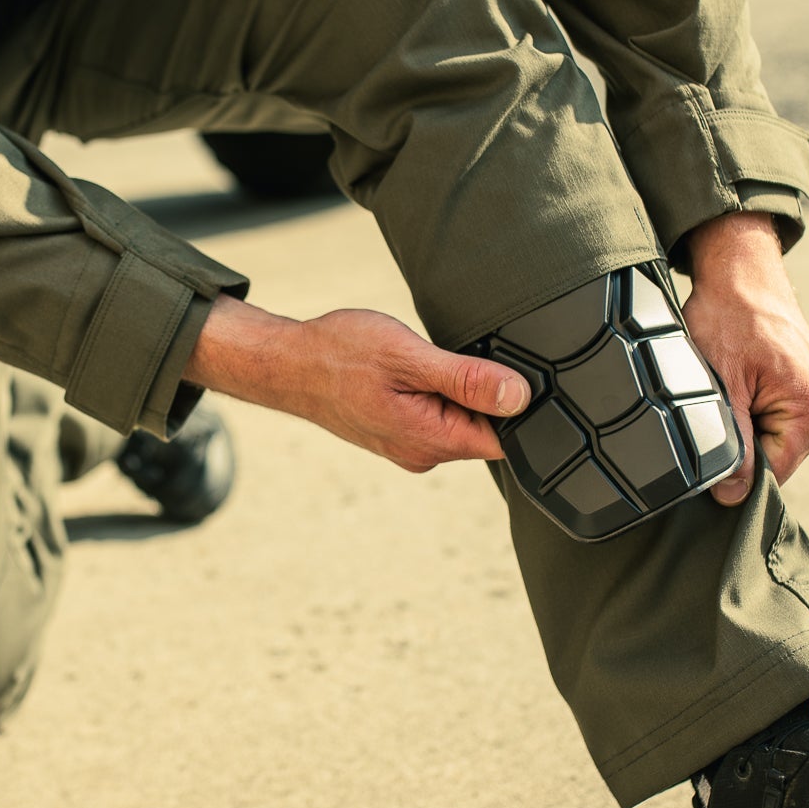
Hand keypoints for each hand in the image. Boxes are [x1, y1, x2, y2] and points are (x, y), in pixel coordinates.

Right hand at [184, 297, 529, 472]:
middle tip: (459, 354)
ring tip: (430, 362)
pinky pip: (438, 418)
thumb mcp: (409, 356)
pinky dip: (437, 393)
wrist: (288, 365)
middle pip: (487, 429)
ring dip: (458, 390)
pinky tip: (417, 370)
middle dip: (487, 393)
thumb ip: (467, 379)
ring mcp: (410, 448)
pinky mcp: (400, 435)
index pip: (507, 438)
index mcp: (432, 440)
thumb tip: (520, 396)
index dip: (520, 406)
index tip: (509, 369)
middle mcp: (424, 454)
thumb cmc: (339, 355)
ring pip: (462, 421)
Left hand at [682, 213, 808, 504]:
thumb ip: (731, 446)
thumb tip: (732, 496)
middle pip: (775, 461)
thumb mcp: (721, 387)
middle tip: (712, 410)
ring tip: (726, 391)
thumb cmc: (729, 319)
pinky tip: (736, 386)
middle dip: (740, 446)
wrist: (741, 273)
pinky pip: (775, 420)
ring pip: (772, 441)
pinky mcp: (806, 390)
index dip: (735, 474)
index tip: (705, 455)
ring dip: (744, 427)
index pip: (773, 475)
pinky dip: (751, 411)